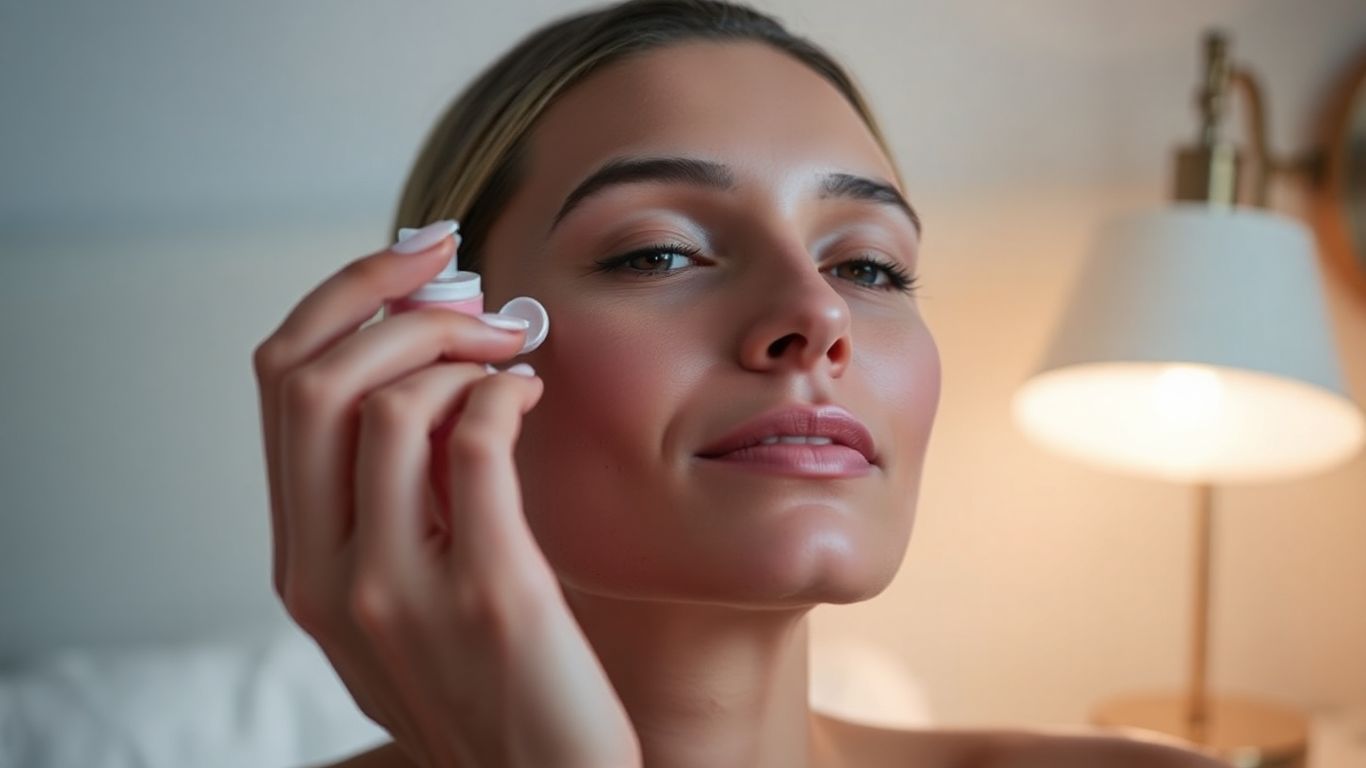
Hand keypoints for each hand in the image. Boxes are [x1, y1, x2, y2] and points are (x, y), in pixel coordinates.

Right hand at [251, 226, 640, 767]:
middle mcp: (326, 577)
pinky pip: (475, 443)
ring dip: (457, 347)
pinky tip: (527, 395)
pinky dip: (501, 392)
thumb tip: (423, 364)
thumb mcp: (408, 589)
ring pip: (385, 400)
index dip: (341, 295)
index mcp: (301, 565)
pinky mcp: (486, 592)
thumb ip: (393, 496)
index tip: (413, 254)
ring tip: (507, 355)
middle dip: (394, 302)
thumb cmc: (491, 680)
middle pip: (309, 378)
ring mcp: (396, 589)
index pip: (280, 385)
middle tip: (473, 296)